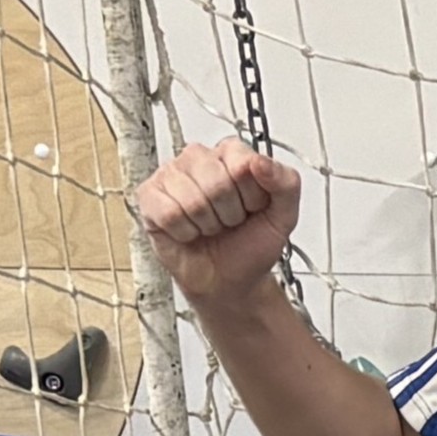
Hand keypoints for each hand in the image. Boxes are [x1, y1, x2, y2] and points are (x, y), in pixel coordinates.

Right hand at [136, 140, 306, 306]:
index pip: (242, 162)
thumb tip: (260, 161)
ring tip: (210, 227)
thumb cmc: (250, 245)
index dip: (252, 195)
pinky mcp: (149, 196)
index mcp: (232, 154)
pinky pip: (169, 213)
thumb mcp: (284, 217)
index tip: (253, 208)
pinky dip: (184, 232)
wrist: (229, 281)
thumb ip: (286, 184)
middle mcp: (199, 157)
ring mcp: (170, 174)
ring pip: (192, 200)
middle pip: (216, 181)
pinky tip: (189, 231)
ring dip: (207, 225)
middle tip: (230, 221)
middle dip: (229, 213)